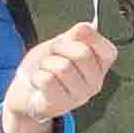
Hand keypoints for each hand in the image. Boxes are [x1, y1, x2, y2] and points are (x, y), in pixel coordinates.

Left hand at [0, 21, 115, 132]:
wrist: (25, 91)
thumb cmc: (47, 66)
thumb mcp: (61, 44)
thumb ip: (75, 36)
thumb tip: (86, 28)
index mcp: (100, 67)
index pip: (108, 51)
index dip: (91, 37)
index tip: (73, 36)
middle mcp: (95, 84)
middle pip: (83, 54)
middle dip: (60, 47)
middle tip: (53, 52)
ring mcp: (79, 96)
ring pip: (63, 67)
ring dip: (46, 63)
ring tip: (45, 69)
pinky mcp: (60, 105)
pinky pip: (47, 80)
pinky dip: (37, 76)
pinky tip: (39, 82)